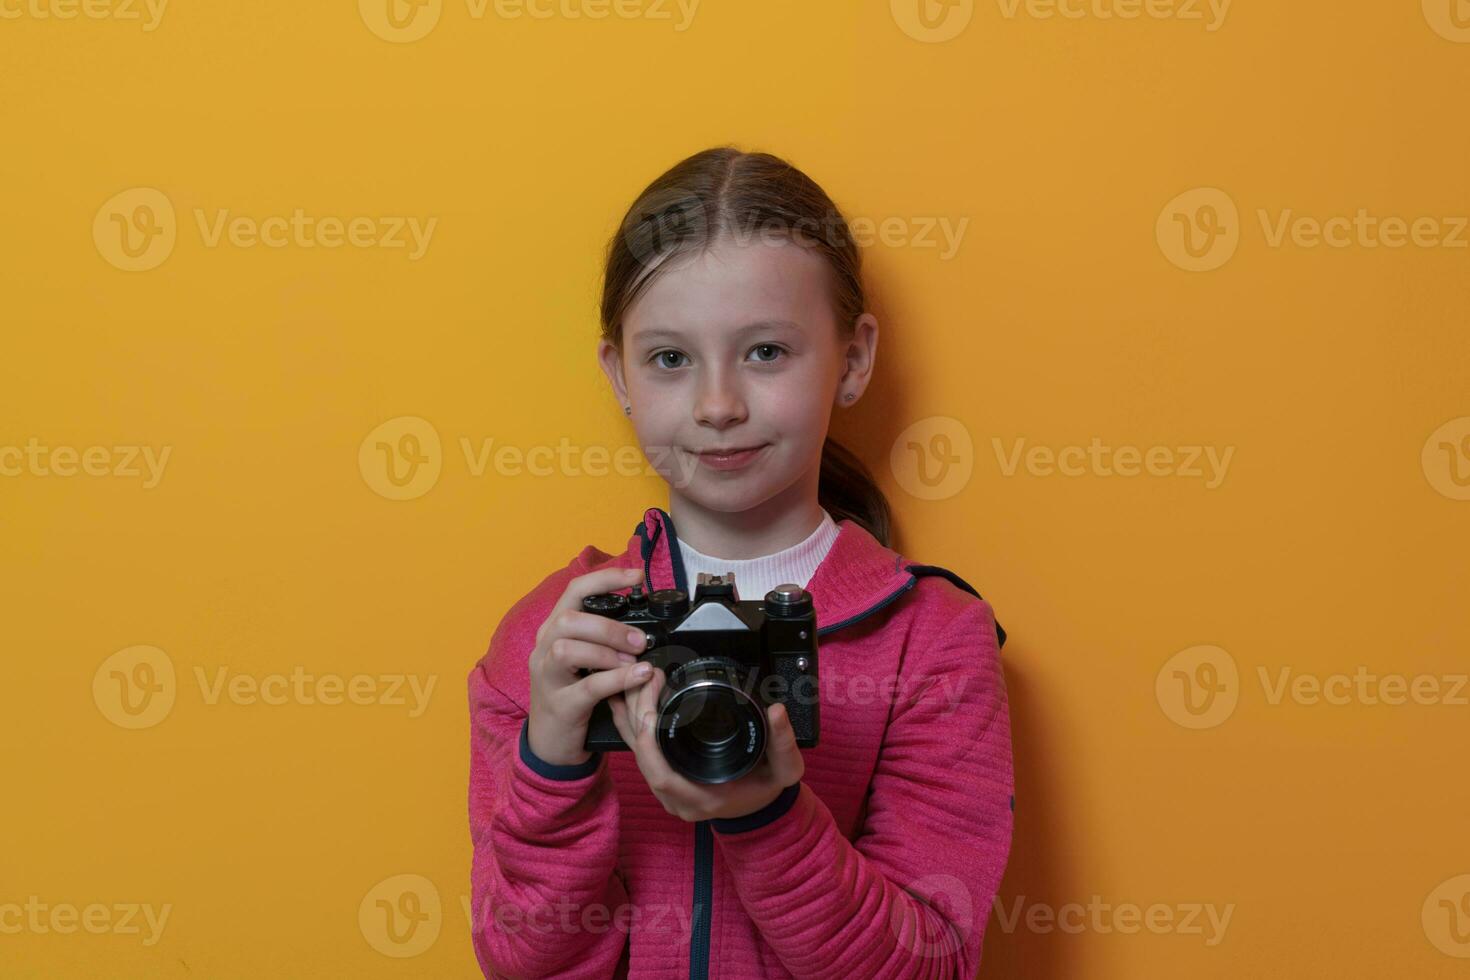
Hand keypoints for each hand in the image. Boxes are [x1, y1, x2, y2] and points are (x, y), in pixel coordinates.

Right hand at [526, 566, 655, 766]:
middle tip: (640, 640)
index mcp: (553, 631)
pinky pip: (587, 687)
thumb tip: (640, 626)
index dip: (605, 578)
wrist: (551, 743)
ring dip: (608, 651)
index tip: (636, 577)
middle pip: (569, 620)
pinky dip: (616, 679)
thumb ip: (601, 641)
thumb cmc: (572, 695)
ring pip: (568, 649)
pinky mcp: (559, 705)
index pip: (574, 591)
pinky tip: (639, 677)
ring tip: (635, 662)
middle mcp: (544, 649)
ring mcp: (547, 678)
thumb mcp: (583, 661)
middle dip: (610, 626)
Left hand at [608, 665, 804, 821]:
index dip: (650, 746)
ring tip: (634, 681)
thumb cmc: (766, 789)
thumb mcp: (785, 770)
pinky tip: (621, 700)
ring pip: (636, 753)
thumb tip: (777, 711)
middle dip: (638, 717)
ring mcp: (667, 791)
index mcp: (703, 798)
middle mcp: (678, 799)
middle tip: (648, 680)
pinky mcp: (663, 778)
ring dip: (631, 716)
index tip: (650, 712)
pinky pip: (639, 751)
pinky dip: (629, 724)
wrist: (759, 805)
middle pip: (643, 759)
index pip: (663, 777)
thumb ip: (784, 743)